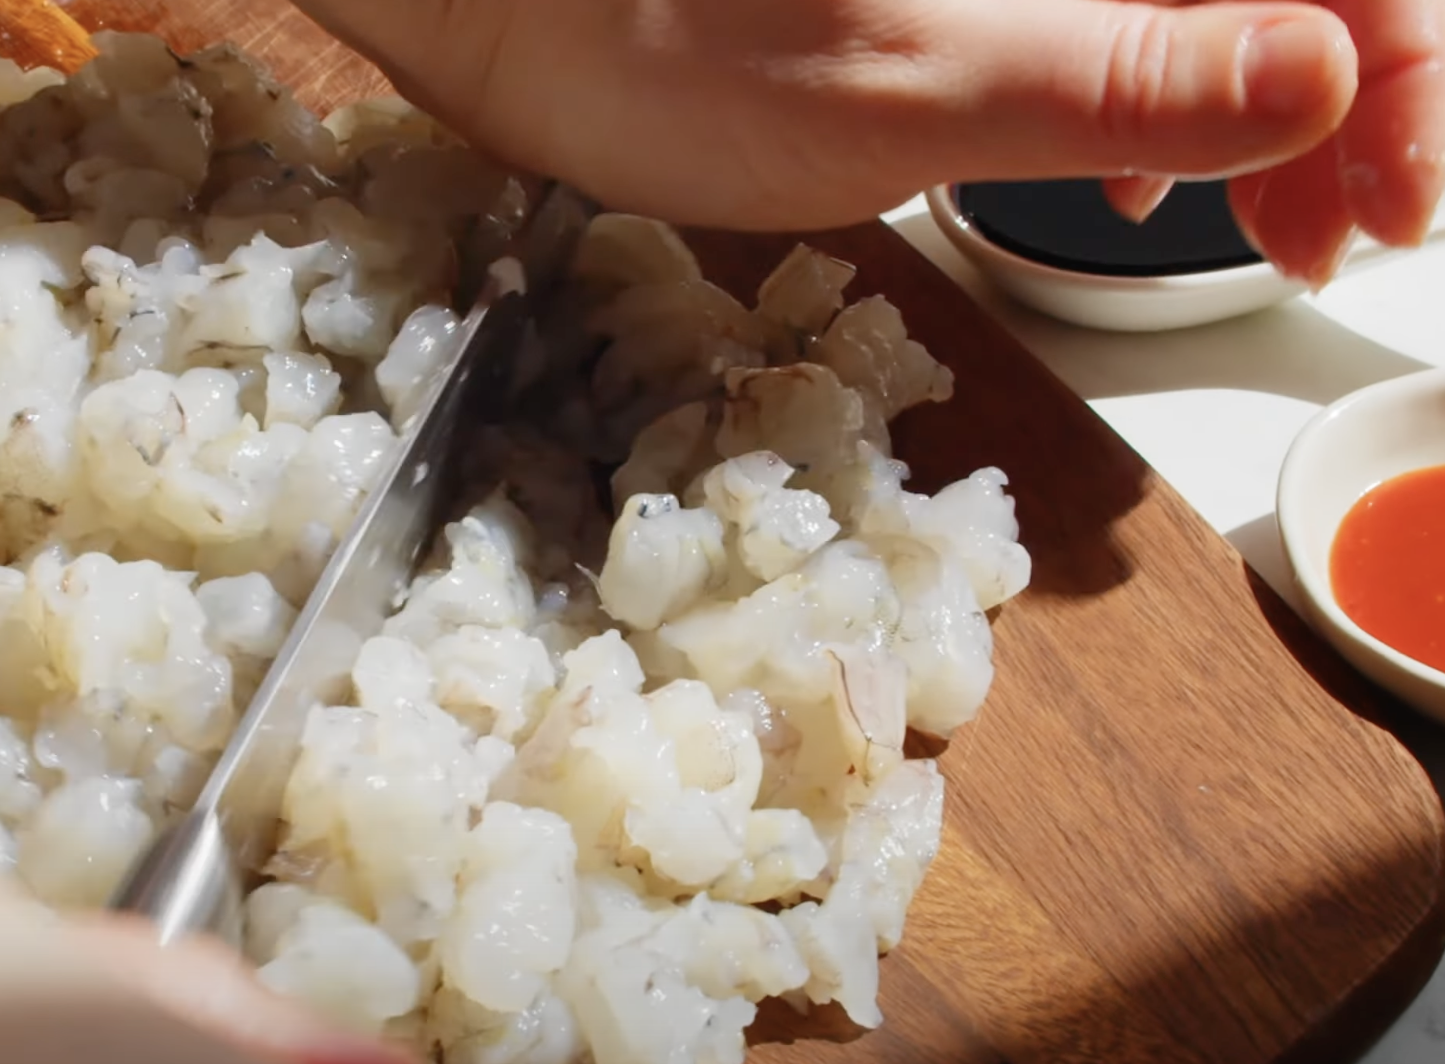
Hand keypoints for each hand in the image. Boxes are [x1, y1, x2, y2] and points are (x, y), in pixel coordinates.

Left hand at [292, 0, 1442, 283]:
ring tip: (1248, 232)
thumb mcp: (917, 92)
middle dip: (1339, 96)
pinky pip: (1106, 6)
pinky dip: (1146, 96)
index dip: (1398, 68)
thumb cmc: (668, 46)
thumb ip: (1133, 80)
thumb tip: (1327, 78)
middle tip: (1335, 239)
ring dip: (1255, 102)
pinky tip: (1124, 190)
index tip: (1383, 204)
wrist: (508, 8)